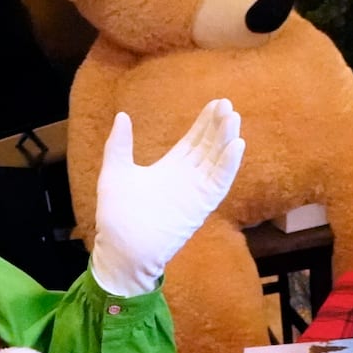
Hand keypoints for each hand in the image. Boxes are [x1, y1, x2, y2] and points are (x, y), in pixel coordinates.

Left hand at [89, 98, 244, 296]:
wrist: (121, 249)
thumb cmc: (116, 217)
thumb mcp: (115, 172)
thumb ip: (120, 145)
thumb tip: (122, 115)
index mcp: (169, 169)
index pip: (193, 141)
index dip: (205, 122)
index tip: (216, 103)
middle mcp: (187, 179)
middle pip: (209, 147)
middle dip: (219, 126)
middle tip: (228, 104)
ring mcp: (196, 192)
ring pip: (218, 161)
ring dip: (227, 140)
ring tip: (234, 118)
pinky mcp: (201, 206)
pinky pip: (219, 183)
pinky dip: (229, 165)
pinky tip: (237, 145)